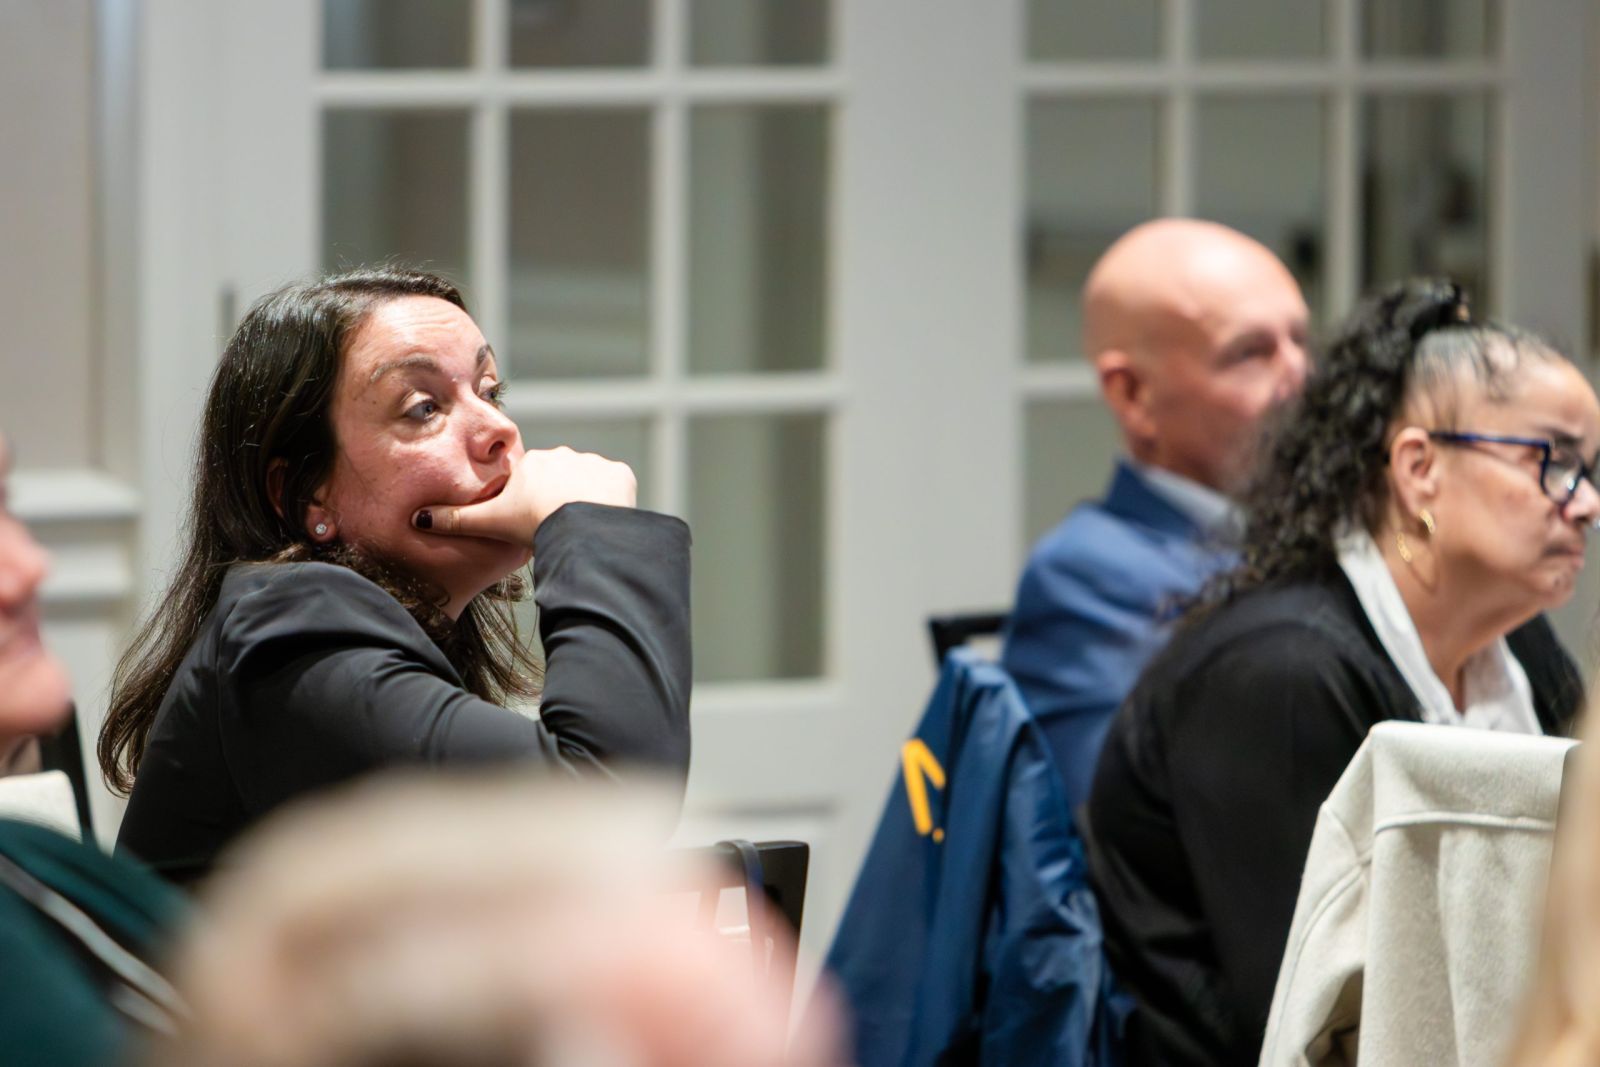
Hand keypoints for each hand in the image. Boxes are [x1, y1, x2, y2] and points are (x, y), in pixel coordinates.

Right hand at [413, 447, 636, 544]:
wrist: (580, 525)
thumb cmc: (533, 522)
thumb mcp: (491, 522)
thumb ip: (457, 520)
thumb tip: (419, 519)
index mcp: (533, 463)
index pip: (529, 483)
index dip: (530, 504)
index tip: (533, 523)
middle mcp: (563, 455)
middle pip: (559, 481)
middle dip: (557, 500)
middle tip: (556, 527)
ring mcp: (594, 463)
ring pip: (588, 484)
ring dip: (585, 502)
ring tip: (579, 528)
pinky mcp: (620, 475)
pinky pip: (614, 488)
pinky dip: (610, 503)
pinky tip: (601, 521)